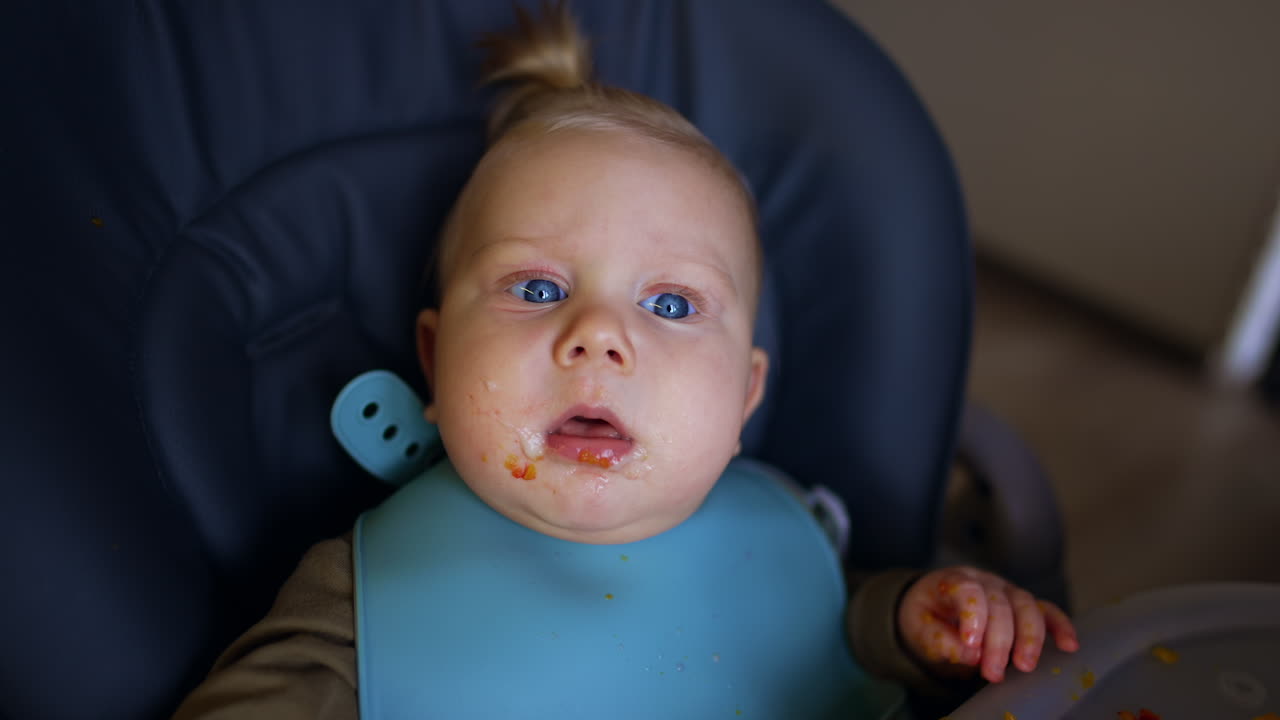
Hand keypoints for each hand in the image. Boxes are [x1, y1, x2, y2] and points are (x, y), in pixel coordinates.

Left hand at [897, 566, 1077, 682]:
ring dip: (1029, 637)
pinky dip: (1060, 625)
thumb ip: (940, 641)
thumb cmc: (927, 618)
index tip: (971, 644)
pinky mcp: (1023, 605)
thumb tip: (971, 655)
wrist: (933, 608)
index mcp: (952, 581)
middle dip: (999, 641)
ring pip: (1026, 605)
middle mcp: (984, 581)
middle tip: (993, 673)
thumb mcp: (920, 630)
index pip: (967, 590)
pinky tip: (1069, 645)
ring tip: (1025, 666)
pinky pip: (1047, 610)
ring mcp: (1006, 590)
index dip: (973, 616)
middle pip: (999, 604)